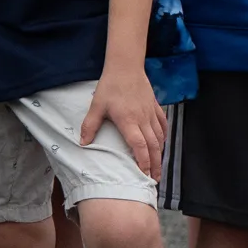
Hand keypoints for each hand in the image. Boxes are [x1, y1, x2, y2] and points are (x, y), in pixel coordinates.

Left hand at [83, 63, 167, 177]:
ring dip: (160, 154)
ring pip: (159, 138)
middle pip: (153, 146)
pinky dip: (164, 137)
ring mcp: (151, 113)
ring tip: (158, 167)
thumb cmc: (110, 86)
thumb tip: (83, 144)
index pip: (139, 145)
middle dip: (154, 164)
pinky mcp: (155, 107)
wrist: (126, 67)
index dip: (143, 161)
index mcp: (128, 121)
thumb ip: (90, 126)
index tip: (144, 175)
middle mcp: (143, 119)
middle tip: (155, 180)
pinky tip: (162, 144)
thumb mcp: (96, 106)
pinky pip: (163, 125)